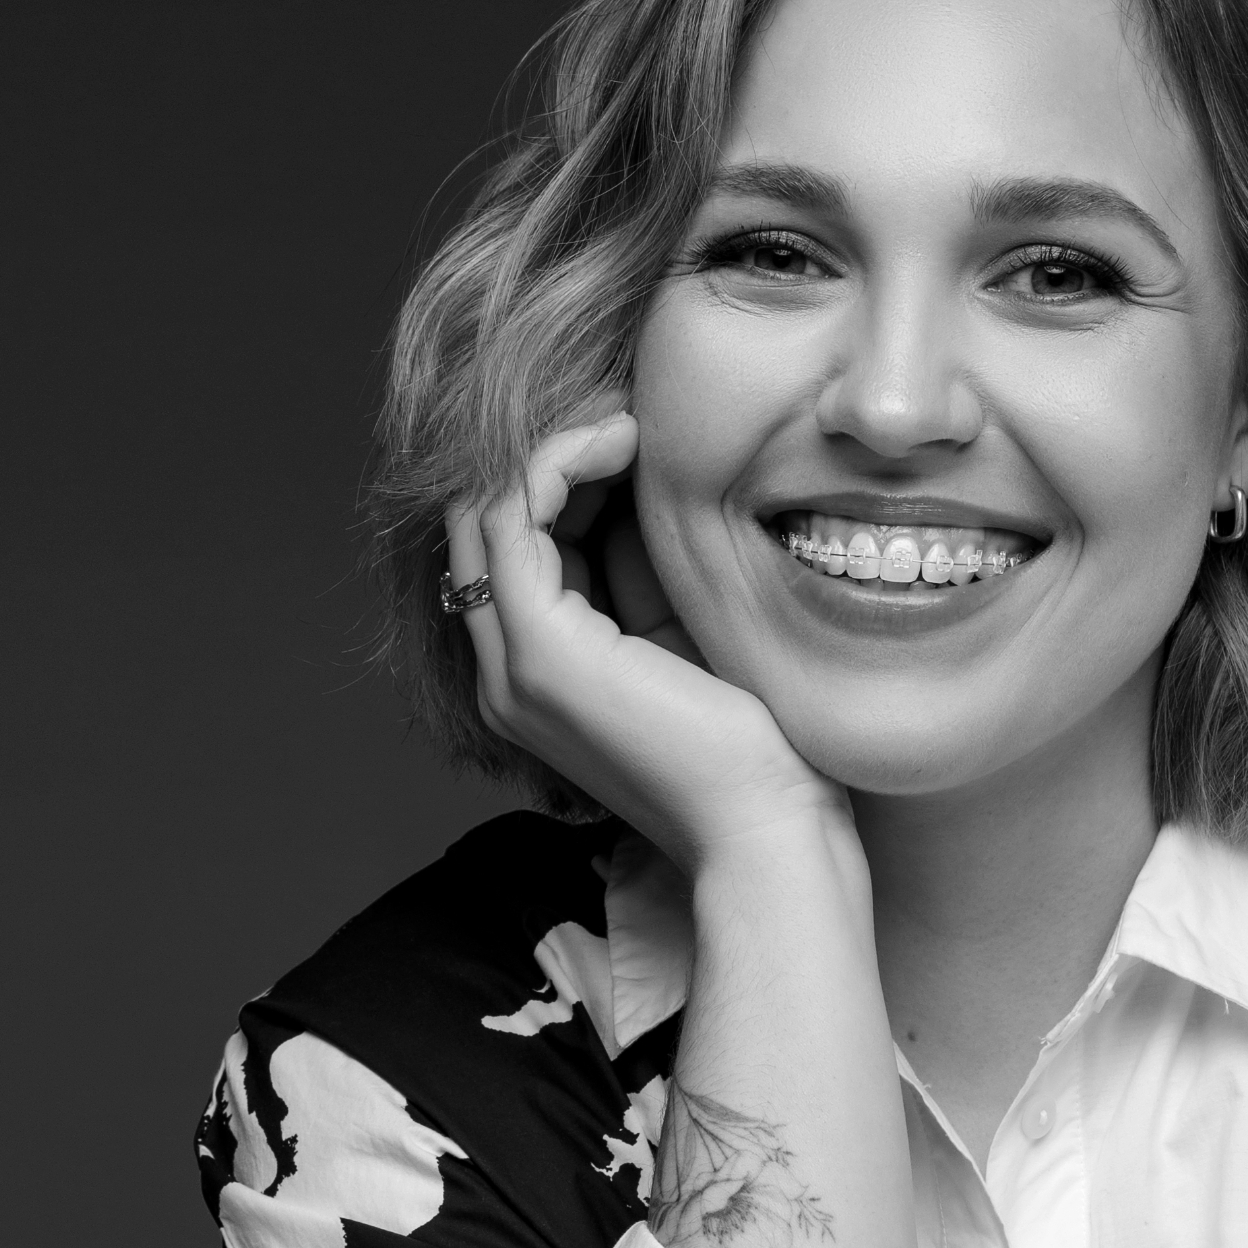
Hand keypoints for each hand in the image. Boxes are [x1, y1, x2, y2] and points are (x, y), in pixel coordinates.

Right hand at [448, 413, 846, 881]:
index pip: (511, 542)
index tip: (633, 435)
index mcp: (537, 672)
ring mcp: (513, 666)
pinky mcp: (543, 654)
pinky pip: (509, 519)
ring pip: (482, 509)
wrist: (766, 828)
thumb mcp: (681, 625)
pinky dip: (555, 461)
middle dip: (547, 452)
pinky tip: (620, 441)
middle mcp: (505, 671)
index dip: (561, 472)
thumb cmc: (749, 740)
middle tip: (626, 419)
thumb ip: (640, 563)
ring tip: (627, 426)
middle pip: (481, 520)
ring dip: (550, 446)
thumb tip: (634, 472)